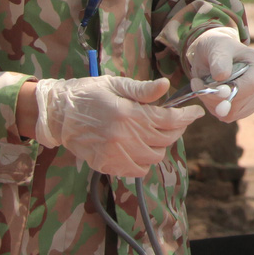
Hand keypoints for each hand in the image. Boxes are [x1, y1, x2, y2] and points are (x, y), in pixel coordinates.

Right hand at [33, 76, 200, 177]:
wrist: (57, 114)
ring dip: (161, 145)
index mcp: (128, 113)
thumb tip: (166, 86)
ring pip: (154, 157)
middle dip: (177, 129)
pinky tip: (142, 149)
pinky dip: (145, 162)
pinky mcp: (107, 165)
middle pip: (165, 139)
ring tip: (156, 134)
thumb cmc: (87, 94)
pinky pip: (137, 170)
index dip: (186, 116)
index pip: (168, 120)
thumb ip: (142, 90)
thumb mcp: (115, 84)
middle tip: (176, 121)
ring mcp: (115, 154)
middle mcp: (124, 136)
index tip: (196, 112)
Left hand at [185, 28, 253, 121]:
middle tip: (198, 84)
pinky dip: (216, 108)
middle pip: (240, 103)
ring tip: (204, 86)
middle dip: (215, 98)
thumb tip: (221, 76)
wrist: (216, 54)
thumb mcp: (215, 48)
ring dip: (213, 104)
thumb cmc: (216, 48)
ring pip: (234, 112)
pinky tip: (212, 94)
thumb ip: (219, 60)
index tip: (209, 88)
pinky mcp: (249, 106)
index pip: (250, 86)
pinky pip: (231, 116)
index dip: (230, 93)